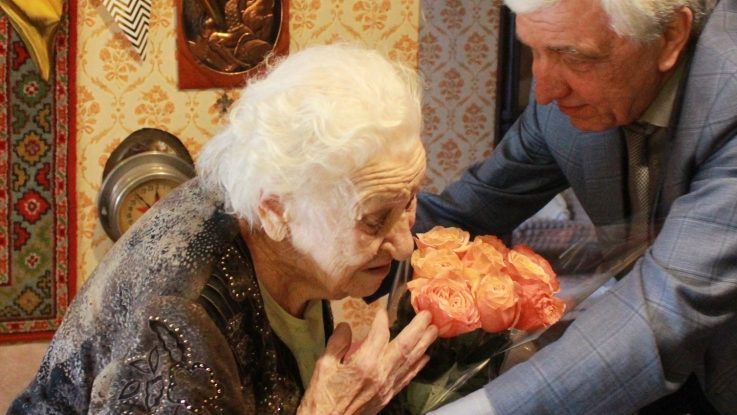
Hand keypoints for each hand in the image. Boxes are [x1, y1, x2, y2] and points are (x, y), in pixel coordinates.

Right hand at [298, 309, 437, 414]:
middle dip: (418, 328)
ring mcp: (387, 385)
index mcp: (364, 363)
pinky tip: (426, 356)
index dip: (383, 320)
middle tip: (428, 314)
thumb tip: (345, 326)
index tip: (384, 309)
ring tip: (434, 329)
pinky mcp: (389, 395)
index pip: (380, 335)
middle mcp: (381, 373)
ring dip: (424, 344)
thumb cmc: (323, 396)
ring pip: (410, 360)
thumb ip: (336, 344)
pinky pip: (408, 377)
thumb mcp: (324, 366)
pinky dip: (418, 365)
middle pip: (405, 346)